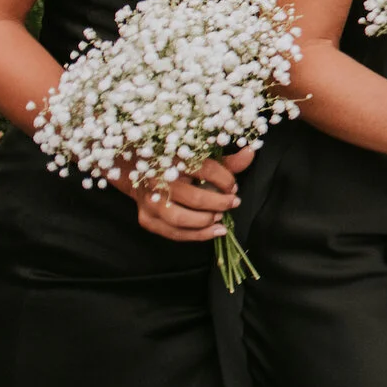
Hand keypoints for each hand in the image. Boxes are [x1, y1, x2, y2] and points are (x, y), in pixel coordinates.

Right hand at [122, 145, 254, 242]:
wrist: (136, 170)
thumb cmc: (175, 162)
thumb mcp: (200, 157)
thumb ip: (226, 160)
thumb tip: (251, 152)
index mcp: (172, 158)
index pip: (205, 170)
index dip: (225, 180)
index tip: (234, 186)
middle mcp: (158, 180)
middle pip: (195, 197)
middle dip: (220, 203)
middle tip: (233, 202)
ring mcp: (150, 201)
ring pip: (181, 218)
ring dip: (206, 221)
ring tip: (221, 217)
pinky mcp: (146, 218)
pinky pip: (173, 233)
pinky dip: (196, 235)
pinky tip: (214, 231)